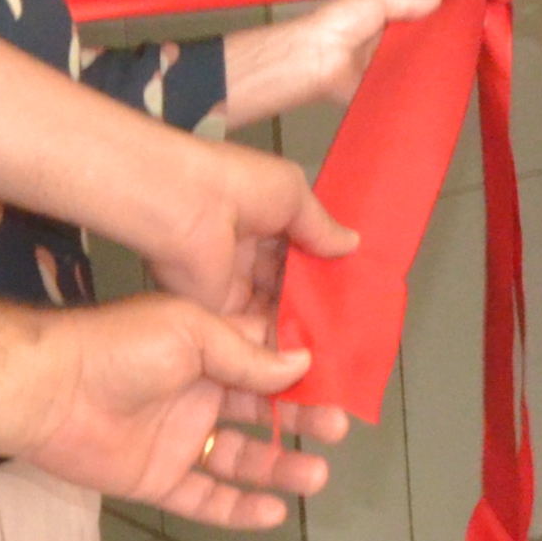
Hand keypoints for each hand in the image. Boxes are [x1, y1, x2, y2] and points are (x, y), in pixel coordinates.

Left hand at [17, 295, 325, 527]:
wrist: (49, 392)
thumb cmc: (120, 349)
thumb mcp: (191, 333)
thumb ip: (246, 356)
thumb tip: (302, 364)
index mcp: (207, 349)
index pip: (267, 360)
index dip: (305, 370)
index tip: (343, 380)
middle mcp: (198, 393)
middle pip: (263, 411)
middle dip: (303, 420)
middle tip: (338, 429)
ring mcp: (180, 439)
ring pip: (243, 458)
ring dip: (280, 467)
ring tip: (316, 476)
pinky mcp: (159, 479)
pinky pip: (207, 499)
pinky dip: (239, 509)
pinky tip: (274, 513)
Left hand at [118, 137, 351, 324]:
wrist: (186, 207)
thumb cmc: (238, 186)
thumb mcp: (292, 194)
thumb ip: (320, 226)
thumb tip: (351, 244)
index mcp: (263, 220)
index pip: (300, 251)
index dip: (325, 268)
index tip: (355, 287)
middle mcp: (248, 255)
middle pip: (289, 285)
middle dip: (316, 301)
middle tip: (353, 322)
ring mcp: (234, 285)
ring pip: (275, 310)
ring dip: (302, 324)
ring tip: (341, 342)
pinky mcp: (220, 311)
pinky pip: (254, 330)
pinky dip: (279, 342)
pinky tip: (312, 354)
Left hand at [218, 0, 438, 125]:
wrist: (318, 59)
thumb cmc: (340, 24)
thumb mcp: (375, 1)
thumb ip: (406, 2)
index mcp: (380, 21)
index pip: (413, 21)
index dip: (433, 21)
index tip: (459, 21)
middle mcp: (381, 46)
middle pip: (416, 47)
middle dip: (434, 47)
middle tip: (462, 48)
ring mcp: (380, 71)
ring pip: (411, 70)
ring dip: (426, 70)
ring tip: (454, 70)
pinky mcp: (378, 93)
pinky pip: (400, 93)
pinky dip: (414, 92)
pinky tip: (434, 91)